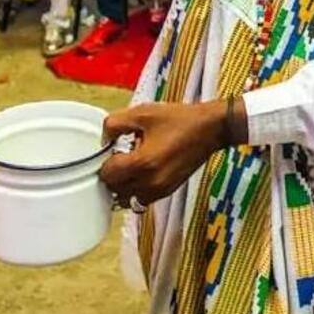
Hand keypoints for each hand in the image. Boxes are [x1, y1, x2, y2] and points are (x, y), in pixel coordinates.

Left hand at [99, 102, 228, 206]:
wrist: (209, 129)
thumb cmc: (178, 119)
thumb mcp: (143, 113)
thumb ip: (115, 124)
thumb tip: (104, 138)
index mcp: (142, 163)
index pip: (107, 174)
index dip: (105, 160)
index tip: (112, 149)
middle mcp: (149, 183)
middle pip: (114, 189)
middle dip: (113, 174)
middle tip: (120, 156)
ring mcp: (159, 191)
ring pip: (126, 199)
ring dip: (123, 185)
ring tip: (130, 166)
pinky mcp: (167, 192)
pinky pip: (140, 200)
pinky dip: (135, 190)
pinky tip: (143, 172)